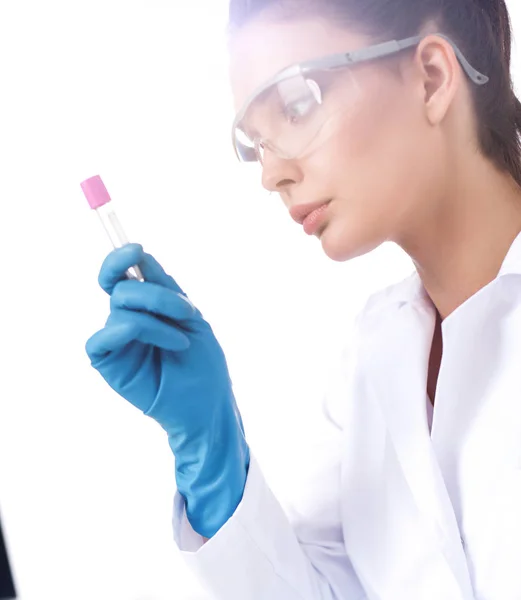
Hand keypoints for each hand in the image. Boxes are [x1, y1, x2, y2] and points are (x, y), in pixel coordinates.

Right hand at [86, 244, 249, 537]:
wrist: (208, 403)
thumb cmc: (203, 362)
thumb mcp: (190, 316)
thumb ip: (163, 286)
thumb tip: (138, 254)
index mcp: (145, 306)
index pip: (121, 274)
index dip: (120, 257)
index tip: (136, 248)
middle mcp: (126, 318)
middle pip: (122, 286)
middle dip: (156, 293)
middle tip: (186, 312)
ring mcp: (116, 340)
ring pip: (120, 306)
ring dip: (157, 317)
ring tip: (182, 339)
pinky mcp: (108, 362)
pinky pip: (104, 336)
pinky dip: (135, 331)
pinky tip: (164, 343)